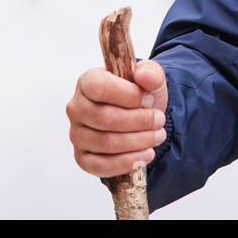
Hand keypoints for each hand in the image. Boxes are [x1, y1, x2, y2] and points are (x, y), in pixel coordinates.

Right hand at [67, 58, 168, 177]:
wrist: (141, 116)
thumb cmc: (140, 94)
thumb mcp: (150, 77)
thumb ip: (150, 72)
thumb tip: (144, 76)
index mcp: (87, 81)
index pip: (99, 88)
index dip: (128, 95)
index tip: (149, 99)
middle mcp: (76, 108)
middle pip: (105, 118)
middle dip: (139, 121)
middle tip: (160, 120)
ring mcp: (77, 134)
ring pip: (105, 143)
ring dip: (138, 141)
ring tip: (158, 135)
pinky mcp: (82, 158)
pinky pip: (101, 166)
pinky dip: (127, 162)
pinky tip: (147, 154)